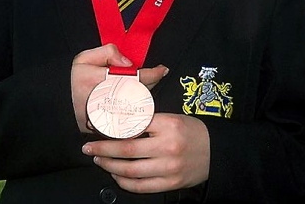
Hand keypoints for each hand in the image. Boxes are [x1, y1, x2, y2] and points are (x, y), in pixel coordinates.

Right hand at [71, 44, 167, 131]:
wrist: (60, 107)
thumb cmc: (73, 81)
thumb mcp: (84, 58)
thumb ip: (107, 52)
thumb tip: (128, 62)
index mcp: (103, 81)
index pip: (135, 77)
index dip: (153, 74)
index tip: (163, 70)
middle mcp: (110, 100)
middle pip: (141, 92)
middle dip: (151, 83)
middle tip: (157, 75)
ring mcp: (111, 115)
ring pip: (139, 105)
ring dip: (146, 95)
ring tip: (147, 85)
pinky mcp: (111, 127)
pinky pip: (131, 117)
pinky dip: (138, 109)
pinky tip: (139, 102)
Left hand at [83, 113, 209, 192]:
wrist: (216, 151)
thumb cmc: (191, 131)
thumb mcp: (172, 117)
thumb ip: (149, 121)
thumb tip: (121, 123)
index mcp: (168, 124)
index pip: (134, 125)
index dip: (113, 128)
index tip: (97, 128)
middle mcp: (167, 146)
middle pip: (128, 149)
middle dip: (104, 149)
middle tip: (88, 148)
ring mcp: (169, 168)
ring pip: (131, 170)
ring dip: (111, 166)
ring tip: (100, 160)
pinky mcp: (170, 184)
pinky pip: (141, 186)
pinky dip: (125, 182)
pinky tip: (116, 175)